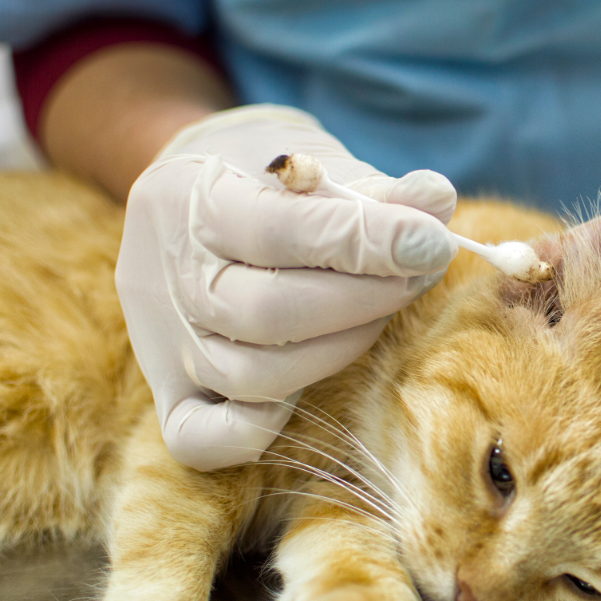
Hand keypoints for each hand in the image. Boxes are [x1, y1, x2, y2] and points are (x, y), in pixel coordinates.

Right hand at [116, 105, 457, 469]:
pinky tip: (306, 389)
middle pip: (267, 313)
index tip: (433, 242)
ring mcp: (164, 341)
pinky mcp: (168, 392)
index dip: (366, 241)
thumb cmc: (268, 180)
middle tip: (417, 277)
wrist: (195, 189)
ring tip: (380, 313)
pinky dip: (256, 428)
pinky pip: (198, 438)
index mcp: (192, 198)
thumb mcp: (317, 163)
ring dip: (336, 351)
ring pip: (248, 377)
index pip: (280, 231)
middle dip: (363, 300)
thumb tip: (436, 202)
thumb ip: (377, 189)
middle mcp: (168, 276)